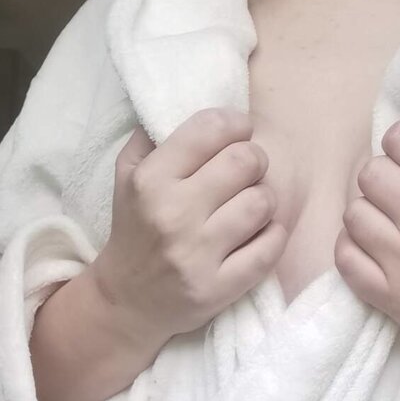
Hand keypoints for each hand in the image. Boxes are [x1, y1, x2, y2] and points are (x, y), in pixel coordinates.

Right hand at [91, 108, 287, 342]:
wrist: (126, 302)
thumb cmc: (135, 229)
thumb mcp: (128, 176)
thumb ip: (156, 135)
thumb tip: (197, 99)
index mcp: (151, 180)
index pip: (211, 129)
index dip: (236, 124)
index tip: (240, 132)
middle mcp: (173, 215)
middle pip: (245, 162)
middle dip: (254, 161)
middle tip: (248, 171)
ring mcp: (197, 255)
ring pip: (261, 203)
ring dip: (264, 200)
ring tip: (252, 205)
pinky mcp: (218, 288)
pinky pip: (270, 248)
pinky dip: (273, 235)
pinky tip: (260, 233)